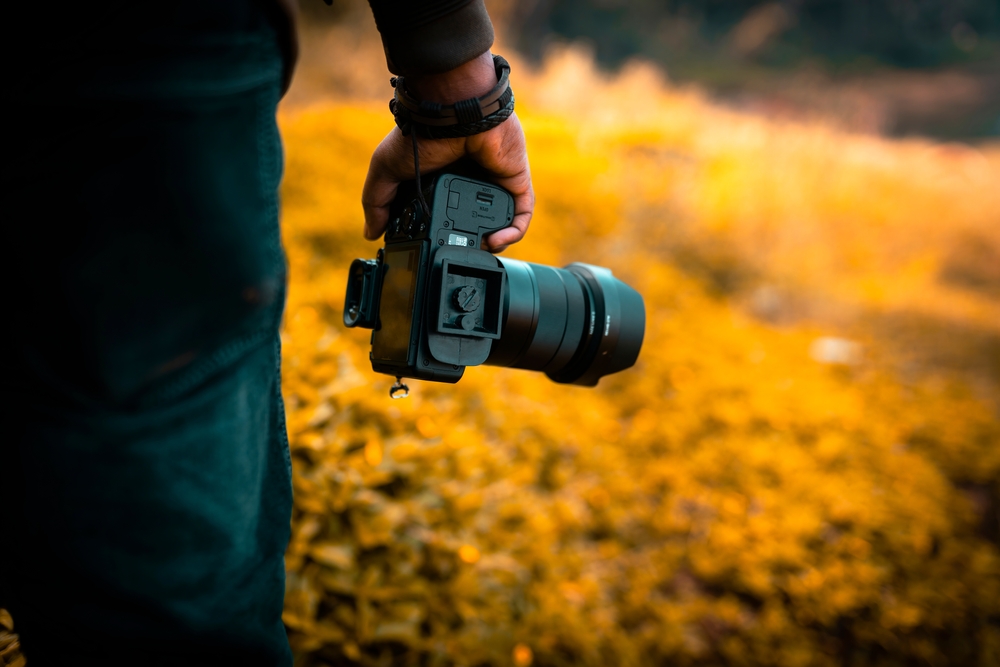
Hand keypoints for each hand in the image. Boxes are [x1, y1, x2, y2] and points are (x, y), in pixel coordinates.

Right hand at [361, 52, 532, 252]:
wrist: (454, 112)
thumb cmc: (420, 134)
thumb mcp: (386, 168)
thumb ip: (377, 201)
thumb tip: (371, 233)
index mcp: (441, 179)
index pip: (441, 214)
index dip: (436, 234)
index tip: (428, 247)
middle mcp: (468, 182)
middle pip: (472, 222)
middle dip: (466, 243)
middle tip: (455, 251)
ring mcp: (494, 182)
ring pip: (499, 222)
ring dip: (490, 242)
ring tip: (476, 249)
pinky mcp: (515, 181)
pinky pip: (520, 214)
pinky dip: (512, 233)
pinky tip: (494, 241)